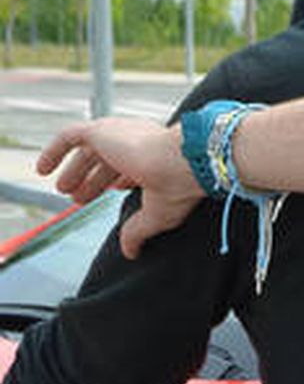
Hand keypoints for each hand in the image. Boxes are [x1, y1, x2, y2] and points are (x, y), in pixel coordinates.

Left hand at [37, 119, 203, 258]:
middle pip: (108, 161)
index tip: (110, 194)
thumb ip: (137, 230)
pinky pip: (70, 136)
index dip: (117, 182)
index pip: (132, 167)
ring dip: (75, 171)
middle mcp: (139, 142)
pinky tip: (42, 169)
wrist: (181, 161)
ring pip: (90, 151)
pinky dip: (54, 151)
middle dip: (93, 181)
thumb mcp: (156, 214)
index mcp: (157, 157)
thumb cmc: (179, 186)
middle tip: (80, 199)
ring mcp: (119, 135)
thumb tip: (131, 252)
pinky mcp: (100, 131)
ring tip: (63, 189)